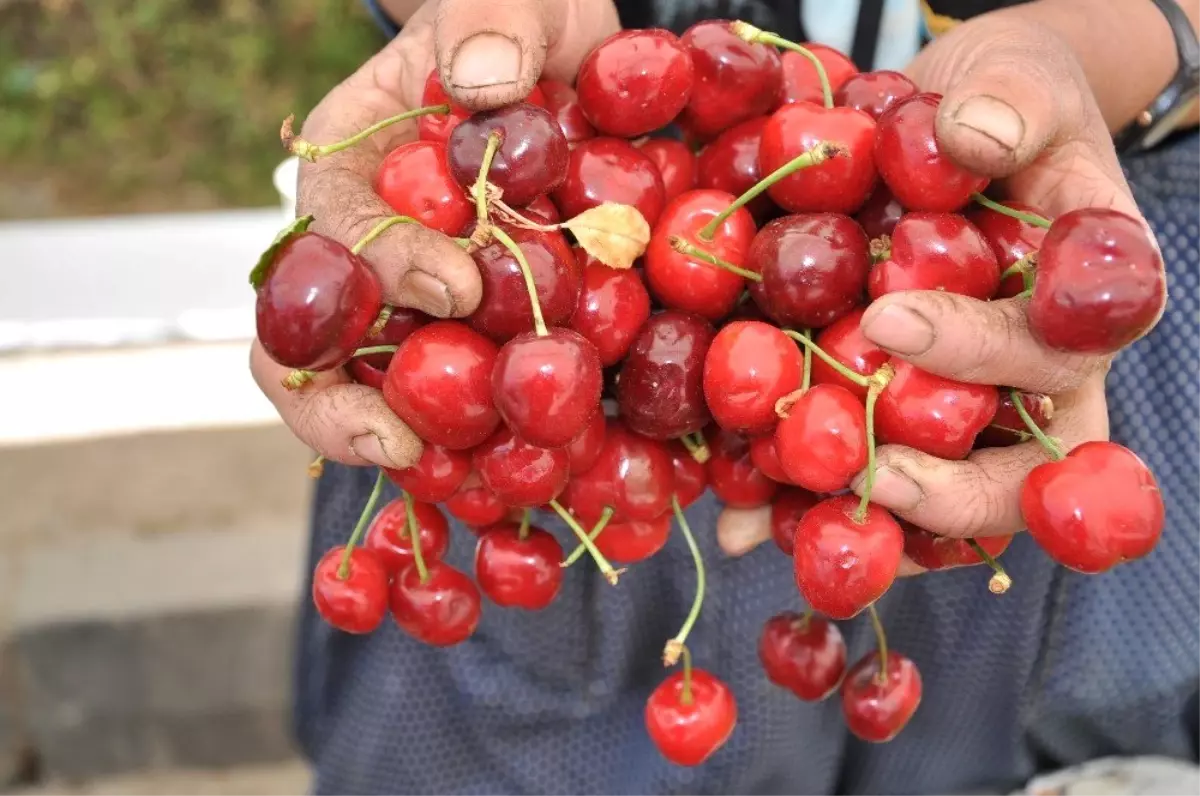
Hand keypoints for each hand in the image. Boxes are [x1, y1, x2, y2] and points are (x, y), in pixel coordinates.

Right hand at [251, 0, 618, 469]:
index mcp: (349, 178)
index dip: (382, 270)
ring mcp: (423, 312)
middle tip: (396, 447)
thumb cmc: (519, 26)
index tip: (458, 289)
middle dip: (340, 407)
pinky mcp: (488, 342)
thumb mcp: (505, 0)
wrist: (575, 70)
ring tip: (473, 484)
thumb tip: (482, 85)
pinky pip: (480, 401)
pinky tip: (550, 468)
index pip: (333, 239)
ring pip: (386, 394)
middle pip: (315, 349)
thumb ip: (488, 23)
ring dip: (421, 442)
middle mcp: (370, 258)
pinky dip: (503, 438)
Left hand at [717, 11, 1164, 571]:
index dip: (982, 354)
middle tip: (866, 472)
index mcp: (1084, 302)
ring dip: (865, 520)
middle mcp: (1036, 377)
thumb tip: (972, 134)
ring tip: (784, 519)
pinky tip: (738, 518)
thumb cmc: (1007, 107)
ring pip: (937, 495)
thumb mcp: (1022, 78)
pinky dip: (804, 504)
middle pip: (1019, 471)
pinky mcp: (898, 415)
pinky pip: (863, 474)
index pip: (1057, 350)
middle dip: (947, 488)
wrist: (962, 131)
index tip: (891, 320)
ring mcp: (968, 406)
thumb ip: (1012, 102)